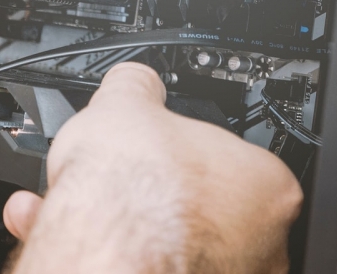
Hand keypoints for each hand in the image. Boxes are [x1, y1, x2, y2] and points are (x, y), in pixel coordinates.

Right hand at [3, 63, 302, 273]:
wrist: (101, 247)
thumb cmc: (132, 188)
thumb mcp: (126, 103)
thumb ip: (138, 89)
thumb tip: (133, 81)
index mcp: (269, 187)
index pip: (232, 162)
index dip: (185, 153)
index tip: (158, 153)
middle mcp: (262, 245)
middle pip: (204, 207)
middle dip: (155, 194)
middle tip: (121, 181)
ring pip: (172, 242)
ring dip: (126, 222)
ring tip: (76, 204)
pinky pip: (146, 265)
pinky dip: (110, 248)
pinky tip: (67, 228)